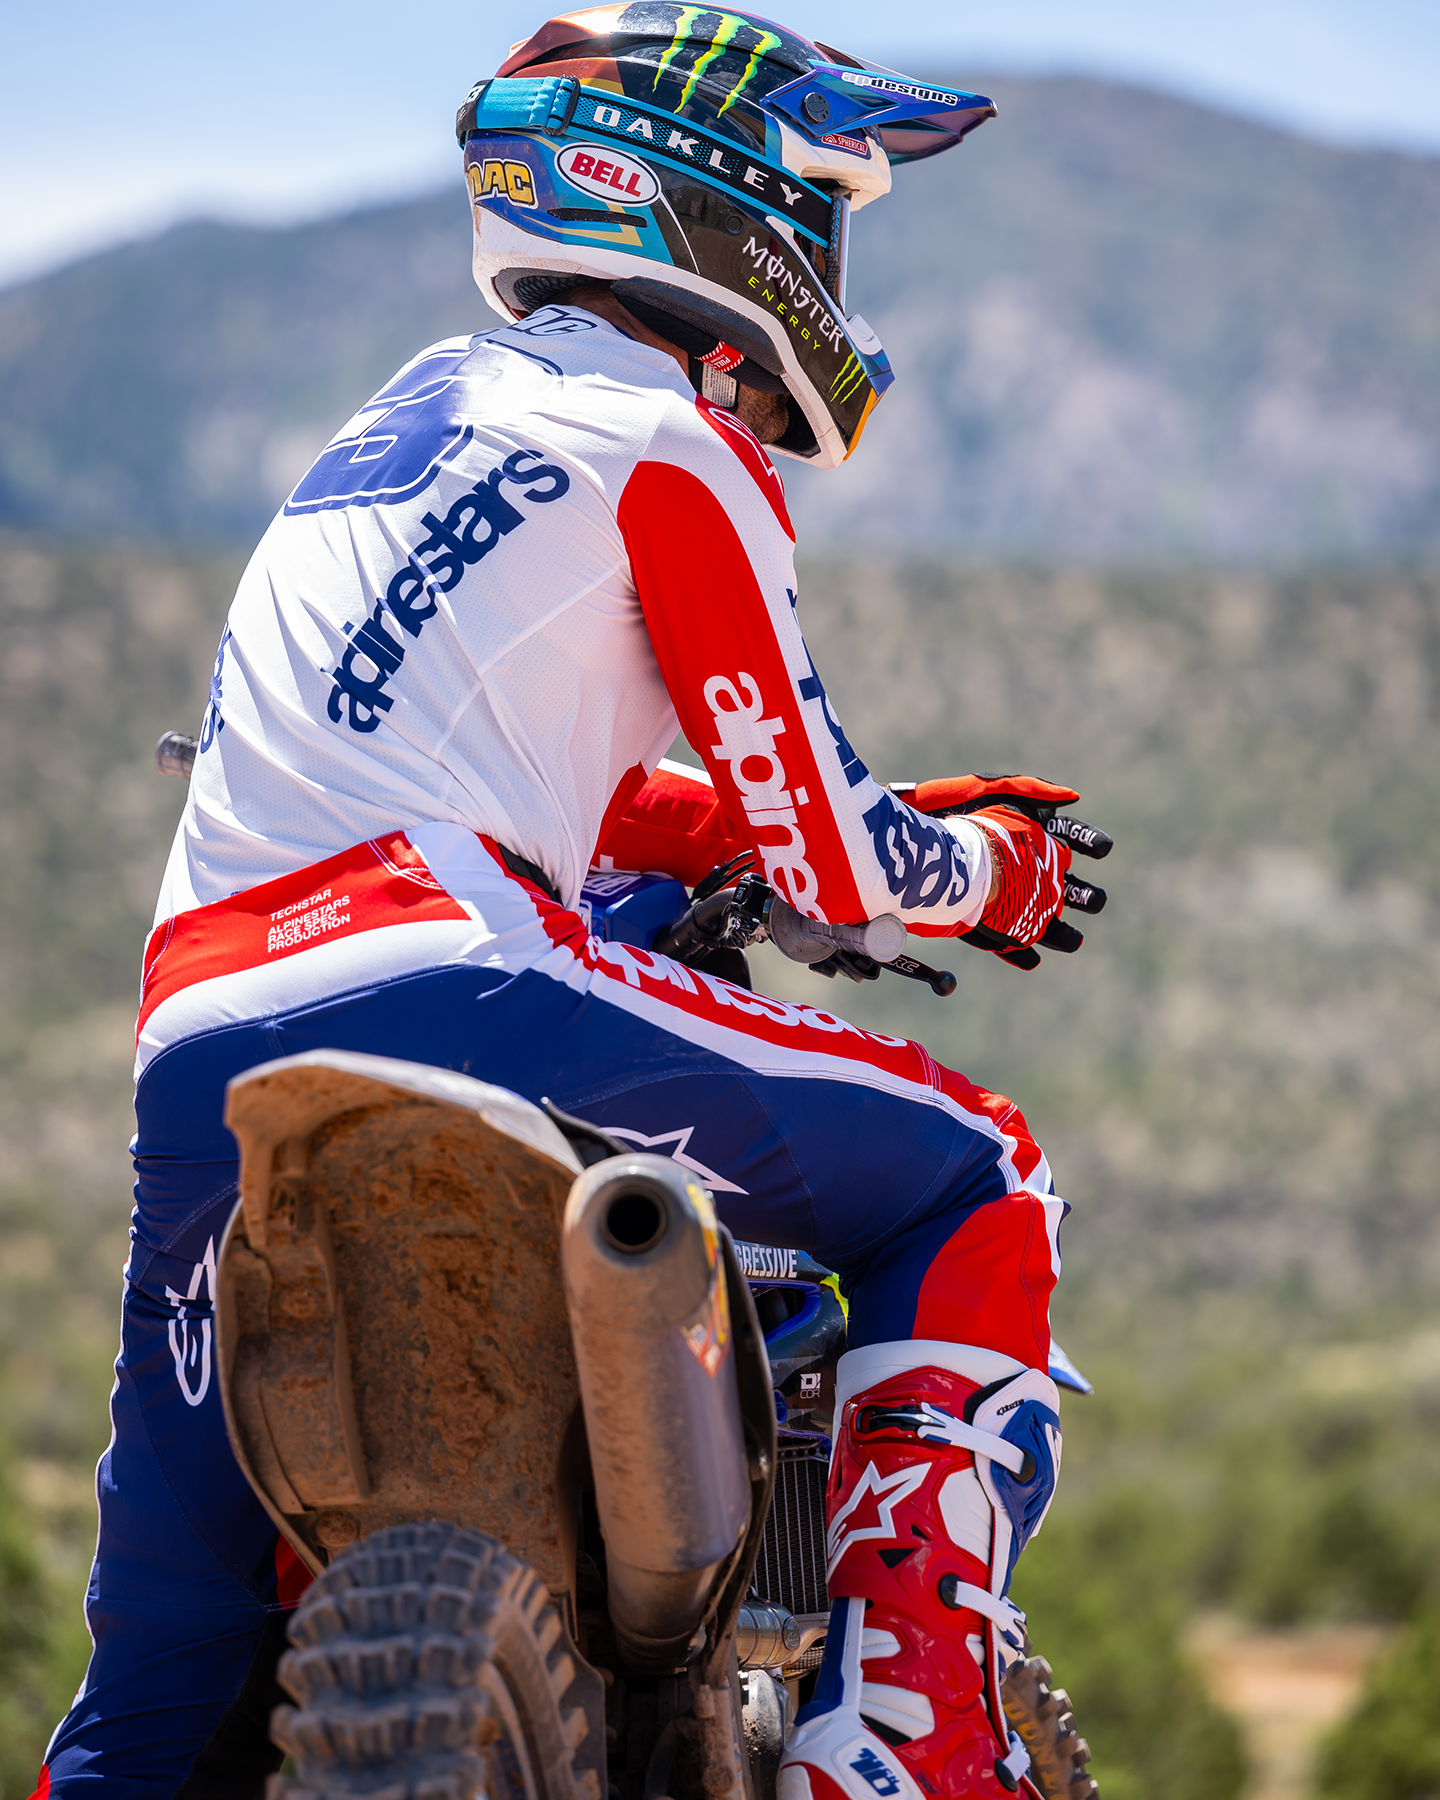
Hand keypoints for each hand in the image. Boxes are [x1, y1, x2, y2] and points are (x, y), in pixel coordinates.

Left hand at [893, 774, 1111, 969]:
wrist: (900, 848)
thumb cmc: (942, 813)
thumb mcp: (985, 789)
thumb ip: (1028, 788)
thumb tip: (1075, 798)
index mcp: (1021, 830)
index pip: (1067, 834)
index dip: (1087, 841)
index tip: (1103, 848)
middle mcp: (1016, 862)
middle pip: (1060, 881)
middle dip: (1082, 893)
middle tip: (1094, 900)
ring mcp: (998, 893)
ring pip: (1037, 915)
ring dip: (1058, 929)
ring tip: (1073, 939)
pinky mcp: (976, 918)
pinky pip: (1001, 938)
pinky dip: (1017, 950)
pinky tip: (1031, 957)